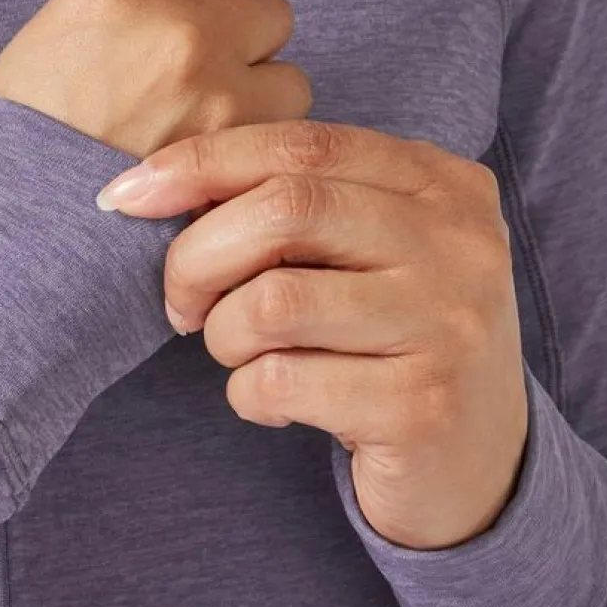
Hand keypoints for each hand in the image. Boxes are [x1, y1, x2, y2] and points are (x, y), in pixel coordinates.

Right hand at [0, 0, 311, 158]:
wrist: (21, 227)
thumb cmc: (32, 128)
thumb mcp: (67, 22)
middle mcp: (178, 34)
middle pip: (271, 5)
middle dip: (241, 36)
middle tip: (189, 77)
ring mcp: (214, 102)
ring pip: (290, 77)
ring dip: (258, 97)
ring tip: (200, 126)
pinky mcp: (234, 162)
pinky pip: (280, 137)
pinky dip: (255, 148)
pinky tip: (210, 161)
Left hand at [95, 119, 529, 550]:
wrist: (479, 462)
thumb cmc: (390, 341)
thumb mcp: (368, 252)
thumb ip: (298, 206)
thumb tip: (161, 187)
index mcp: (440, 183)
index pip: (300, 145)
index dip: (199, 162)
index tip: (126, 196)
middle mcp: (458, 243)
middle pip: (285, 208)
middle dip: (197, 257)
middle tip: (179, 304)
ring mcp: (447, 324)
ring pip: (273, 302)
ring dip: (222, 335)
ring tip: (239, 356)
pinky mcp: (422, 405)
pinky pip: (282, 381)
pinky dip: (249, 394)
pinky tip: (275, 403)